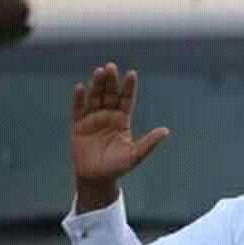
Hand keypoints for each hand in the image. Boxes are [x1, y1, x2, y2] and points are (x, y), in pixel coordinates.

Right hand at [72, 63, 168, 210]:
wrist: (97, 178)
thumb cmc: (118, 167)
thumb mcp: (135, 155)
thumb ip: (149, 143)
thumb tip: (166, 131)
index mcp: (123, 120)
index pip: (126, 100)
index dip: (129, 87)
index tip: (132, 74)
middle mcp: (108, 116)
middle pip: (110, 94)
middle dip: (111, 81)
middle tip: (111, 67)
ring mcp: (93, 119)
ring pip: (95, 98)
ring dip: (96, 85)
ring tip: (99, 72)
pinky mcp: (78, 126)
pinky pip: (78, 110)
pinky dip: (78, 99)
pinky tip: (80, 88)